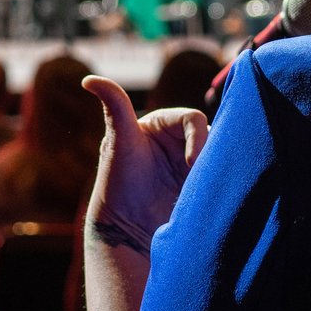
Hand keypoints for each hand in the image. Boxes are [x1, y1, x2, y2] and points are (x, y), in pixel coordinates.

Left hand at [83, 76, 208, 260]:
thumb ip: (114, 106)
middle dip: (212, 151)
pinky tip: (216, 194)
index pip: (193, 118)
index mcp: (162, 124)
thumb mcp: (119, 141)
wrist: (126, 231)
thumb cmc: (117, 183)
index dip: (198, 137)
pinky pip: (220, 176)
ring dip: (219, 167)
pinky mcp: (200, 184)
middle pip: (211, 134)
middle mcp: (179, 141)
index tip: (192, 163)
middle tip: (207, 174)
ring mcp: (191, 163)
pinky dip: (223, 182)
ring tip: (211, 186)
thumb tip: (88, 79)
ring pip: (219, 155)